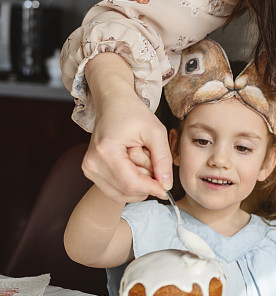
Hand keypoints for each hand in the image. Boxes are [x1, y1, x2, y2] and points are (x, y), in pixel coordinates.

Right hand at [81, 53, 173, 203]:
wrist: (113, 102)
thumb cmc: (133, 113)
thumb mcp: (156, 131)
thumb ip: (163, 159)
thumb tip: (166, 185)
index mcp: (106, 151)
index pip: (131, 183)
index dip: (151, 188)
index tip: (166, 188)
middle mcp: (92, 163)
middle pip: (126, 190)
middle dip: (145, 182)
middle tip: (151, 160)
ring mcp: (89, 169)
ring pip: (120, 194)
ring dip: (137, 184)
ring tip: (140, 160)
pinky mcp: (90, 171)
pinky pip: (114, 190)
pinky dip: (128, 184)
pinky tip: (133, 166)